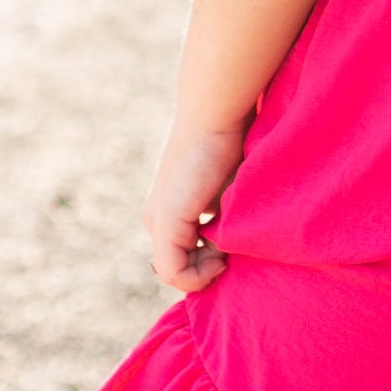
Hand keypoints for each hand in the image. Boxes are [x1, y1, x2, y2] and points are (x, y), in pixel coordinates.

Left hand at [142, 113, 251, 293]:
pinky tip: (220, 258)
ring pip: (172, 273)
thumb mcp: (227, 192)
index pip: (180, 256)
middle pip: (176, 266)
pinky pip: (172, 270)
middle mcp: (157, 217)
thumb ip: (224, 218)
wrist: (215, 116)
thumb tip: (231, 248)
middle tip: (230, 252)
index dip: (207, 263)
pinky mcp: (167, 222)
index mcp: (169, 209)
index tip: (233, 248)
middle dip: (205, 269)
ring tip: (225, 251)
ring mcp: (158, 221)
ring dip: (203, 272)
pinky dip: (197, 275)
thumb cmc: (231, 144)